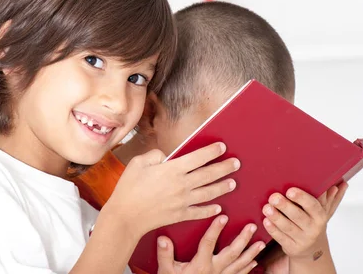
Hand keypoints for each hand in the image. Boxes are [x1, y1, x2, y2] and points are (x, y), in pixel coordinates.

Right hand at [104, 142, 239, 239]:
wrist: (125, 217)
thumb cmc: (129, 188)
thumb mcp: (138, 163)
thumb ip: (154, 156)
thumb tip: (164, 156)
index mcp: (172, 169)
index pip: (198, 157)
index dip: (212, 151)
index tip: (222, 147)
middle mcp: (182, 185)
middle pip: (208, 174)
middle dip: (225, 168)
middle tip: (237, 163)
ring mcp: (182, 201)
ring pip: (209, 193)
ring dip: (222, 187)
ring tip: (233, 183)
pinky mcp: (180, 215)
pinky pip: (199, 212)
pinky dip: (210, 210)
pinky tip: (218, 208)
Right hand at [157, 215, 264, 273]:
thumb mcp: (166, 271)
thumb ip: (165, 255)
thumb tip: (163, 239)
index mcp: (200, 264)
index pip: (208, 243)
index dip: (215, 229)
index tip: (223, 216)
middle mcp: (214, 270)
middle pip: (231, 253)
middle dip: (243, 239)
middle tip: (252, 227)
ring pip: (240, 264)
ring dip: (251, 253)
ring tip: (261, 242)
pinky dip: (248, 268)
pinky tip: (255, 261)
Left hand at [261, 182, 347, 261]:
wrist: (313, 250)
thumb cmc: (315, 223)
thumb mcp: (325, 211)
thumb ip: (332, 197)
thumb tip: (342, 183)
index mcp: (321, 216)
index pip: (313, 206)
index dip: (302, 198)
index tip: (290, 191)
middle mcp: (313, 228)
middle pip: (298, 216)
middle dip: (285, 206)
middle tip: (273, 197)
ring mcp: (302, 239)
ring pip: (288, 227)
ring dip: (276, 217)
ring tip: (267, 208)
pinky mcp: (292, 247)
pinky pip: (281, 238)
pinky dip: (273, 229)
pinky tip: (266, 221)